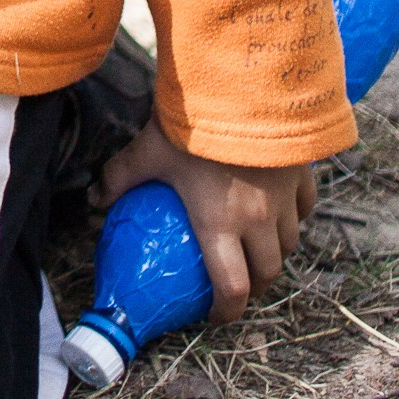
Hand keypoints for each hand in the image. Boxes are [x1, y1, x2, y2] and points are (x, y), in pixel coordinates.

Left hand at [100, 122, 316, 322]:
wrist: (241, 84)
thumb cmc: (190, 123)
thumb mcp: (148, 151)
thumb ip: (120, 178)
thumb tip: (95, 200)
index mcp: (220, 224)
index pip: (231, 288)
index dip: (226, 312)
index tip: (214, 315)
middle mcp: (259, 219)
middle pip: (267, 273)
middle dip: (253, 287)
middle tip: (236, 285)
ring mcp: (285, 199)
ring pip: (289, 243)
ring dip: (274, 254)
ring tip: (258, 250)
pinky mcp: (302, 175)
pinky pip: (303, 208)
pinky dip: (292, 218)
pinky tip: (279, 211)